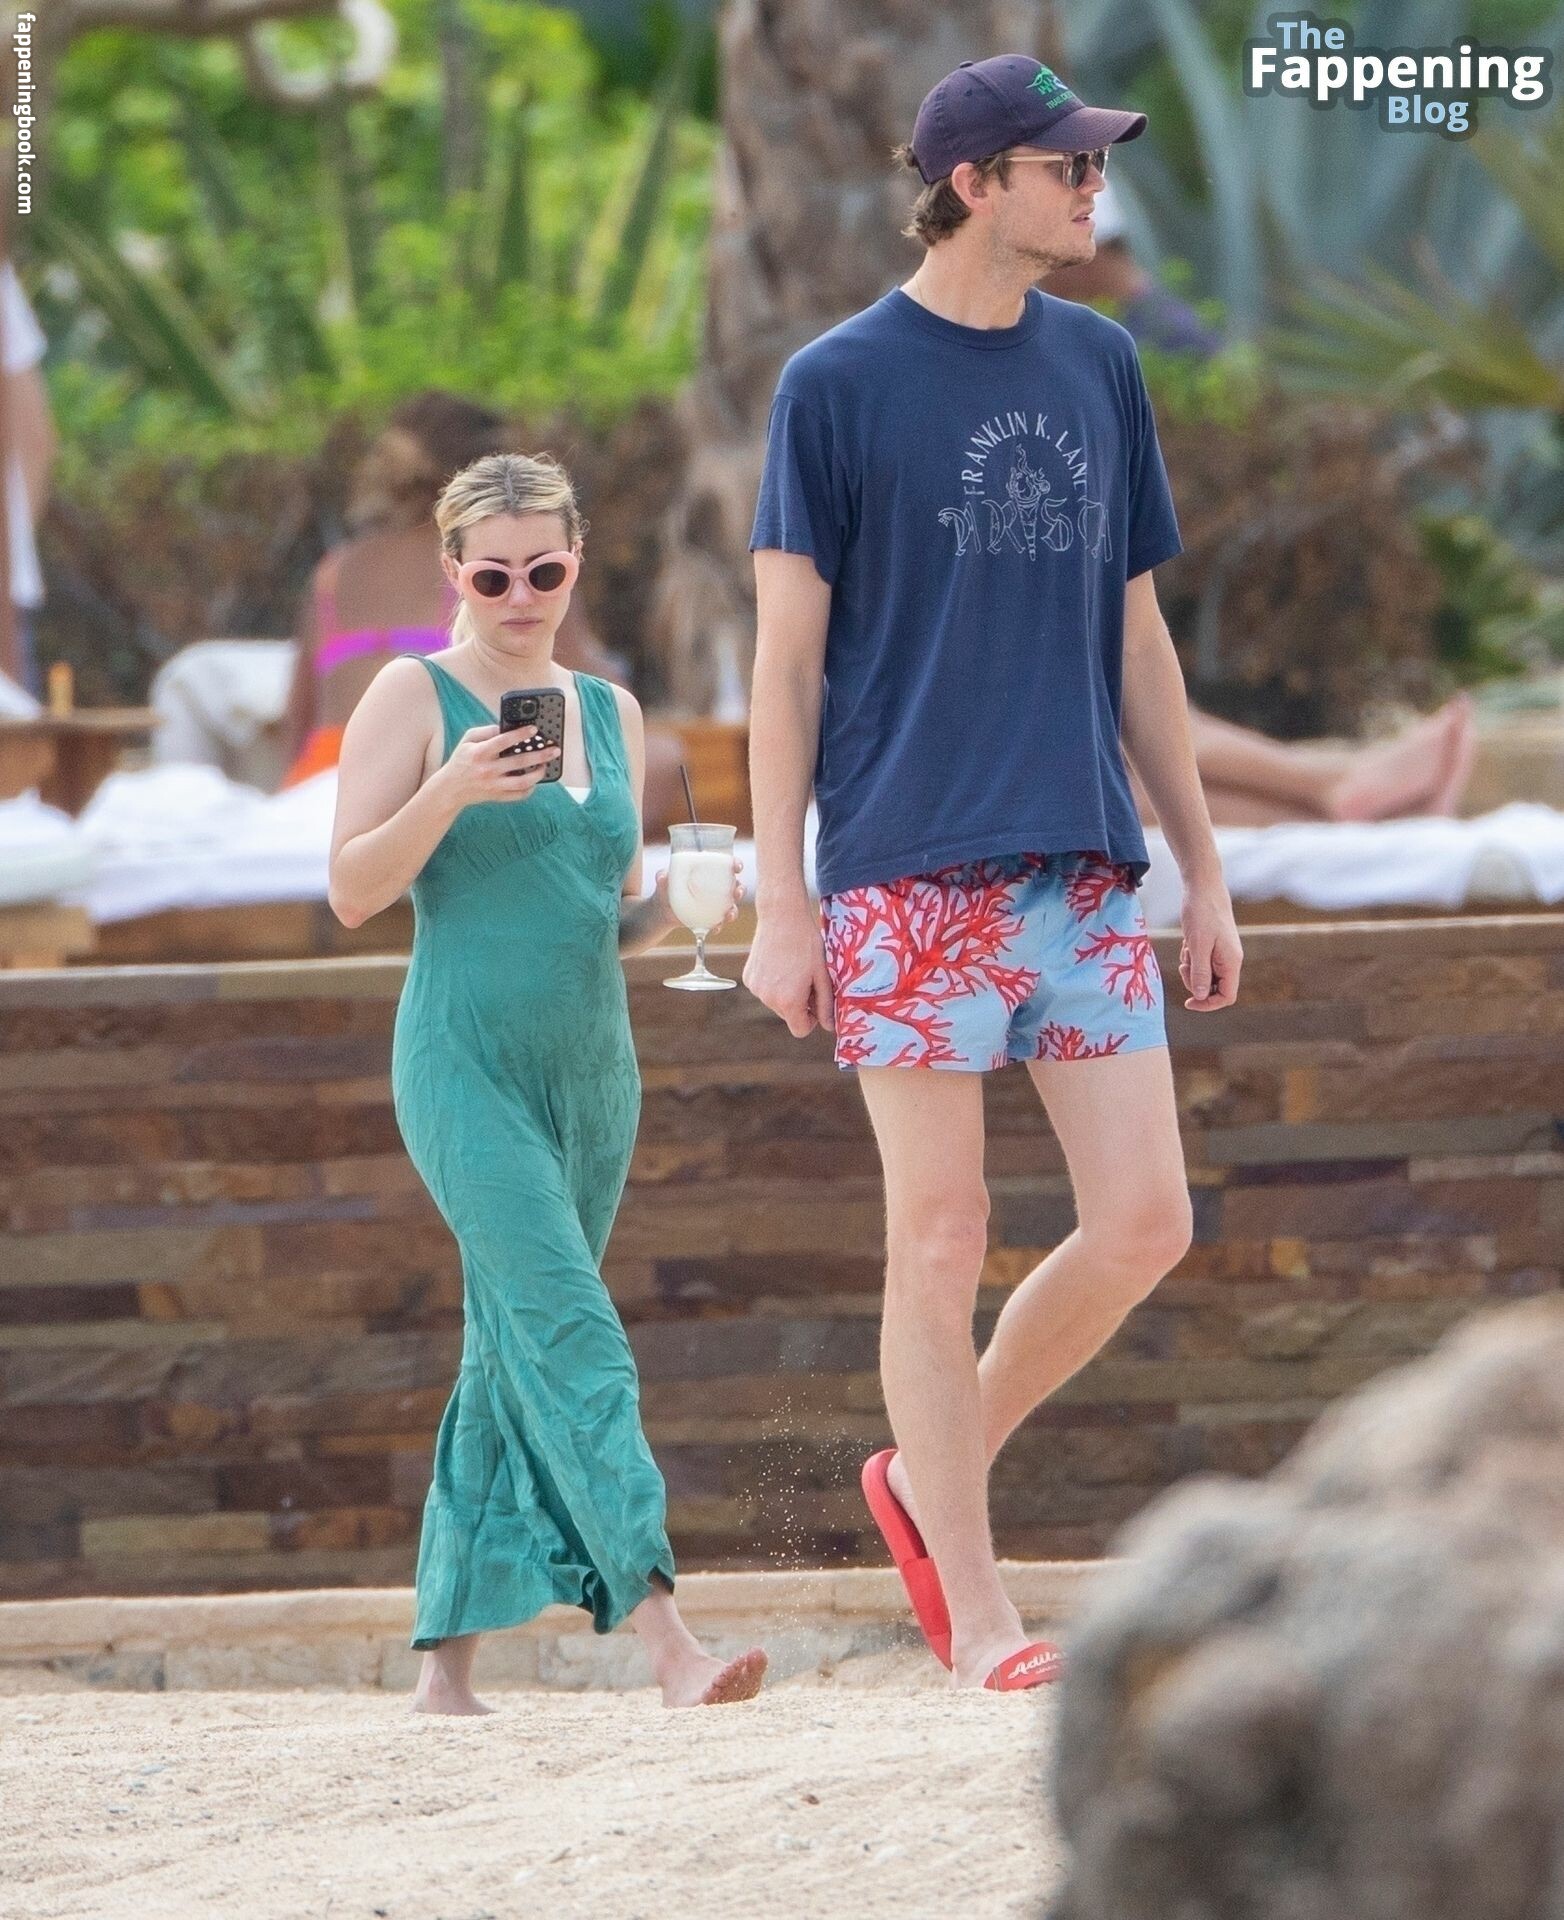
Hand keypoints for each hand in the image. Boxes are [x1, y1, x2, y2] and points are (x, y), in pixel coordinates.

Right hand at [436, 724, 559, 808]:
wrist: (450, 788)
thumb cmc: (461, 760)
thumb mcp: (467, 740)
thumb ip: (486, 731)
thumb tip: (506, 727)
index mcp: (480, 753)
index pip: (503, 741)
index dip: (520, 734)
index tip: (535, 730)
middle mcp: (488, 769)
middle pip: (519, 762)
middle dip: (540, 755)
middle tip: (554, 750)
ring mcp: (493, 785)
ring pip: (522, 782)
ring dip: (538, 774)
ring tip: (546, 766)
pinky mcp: (497, 796)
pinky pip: (518, 795)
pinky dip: (530, 788)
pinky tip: (535, 780)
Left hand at [651, 855, 746, 926]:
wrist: (663, 910)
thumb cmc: (666, 888)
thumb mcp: (663, 880)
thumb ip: (662, 877)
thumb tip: (662, 877)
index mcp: (709, 872)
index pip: (727, 866)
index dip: (736, 865)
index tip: (738, 867)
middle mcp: (717, 887)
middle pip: (736, 886)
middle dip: (740, 890)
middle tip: (737, 893)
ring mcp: (716, 903)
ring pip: (732, 906)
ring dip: (734, 911)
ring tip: (729, 915)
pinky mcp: (711, 917)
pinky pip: (720, 922)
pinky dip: (719, 925)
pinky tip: (715, 928)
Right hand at [743, 900, 834, 1036]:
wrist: (781, 916)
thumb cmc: (806, 944)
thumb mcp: (822, 975)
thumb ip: (825, 1004)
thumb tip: (829, 1027)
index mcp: (789, 1001)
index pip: (800, 1030)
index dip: (811, 1020)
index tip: (815, 1001)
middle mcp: (768, 998)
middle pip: (788, 1015)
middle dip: (798, 1003)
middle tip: (806, 978)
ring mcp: (755, 988)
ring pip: (775, 1002)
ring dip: (785, 992)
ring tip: (792, 968)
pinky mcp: (748, 977)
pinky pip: (764, 990)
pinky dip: (772, 983)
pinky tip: (779, 963)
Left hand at [1179, 881, 1242, 1010]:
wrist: (1203, 886)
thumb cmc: (1201, 913)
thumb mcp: (1197, 945)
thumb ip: (1201, 972)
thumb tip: (1201, 997)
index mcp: (1232, 962)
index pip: (1227, 996)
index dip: (1208, 1004)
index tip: (1188, 1003)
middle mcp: (1230, 960)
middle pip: (1213, 987)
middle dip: (1195, 981)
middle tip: (1184, 964)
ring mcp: (1222, 953)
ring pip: (1205, 975)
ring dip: (1191, 967)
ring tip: (1187, 948)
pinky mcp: (1213, 946)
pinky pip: (1201, 961)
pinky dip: (1191, 957)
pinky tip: (1187, 942)